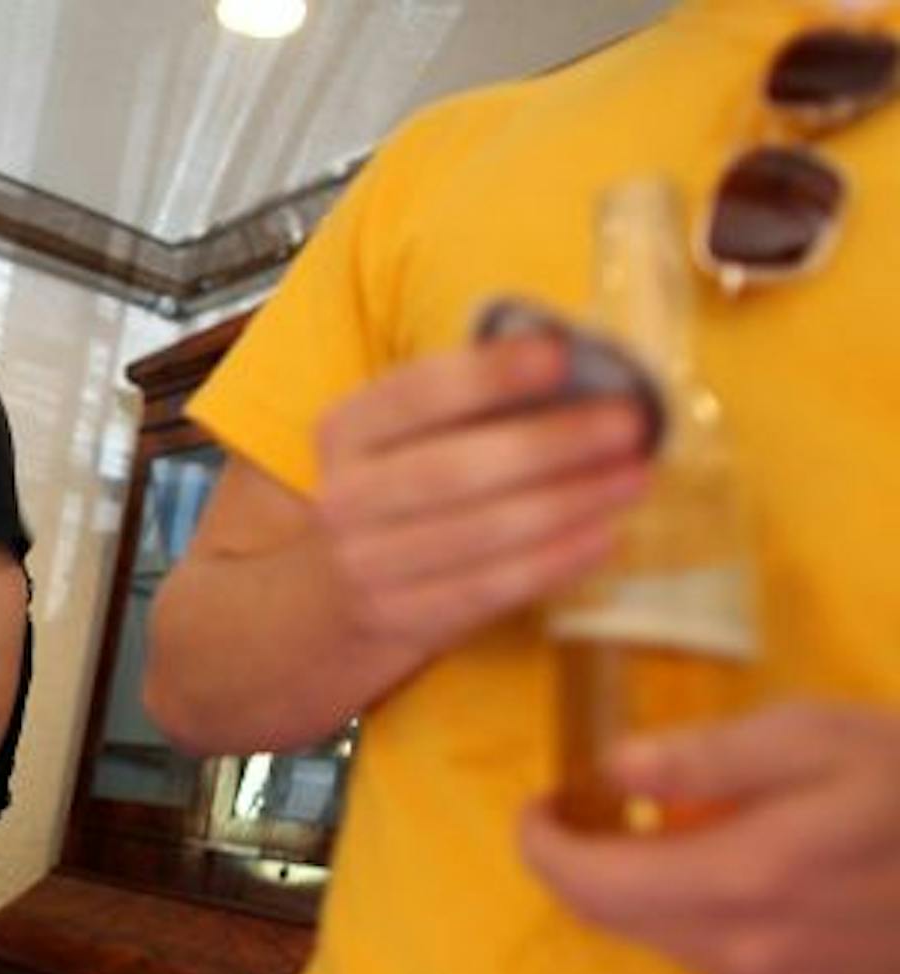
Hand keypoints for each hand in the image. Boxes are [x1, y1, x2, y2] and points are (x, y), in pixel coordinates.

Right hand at [313, 334, 652, 656]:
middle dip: (549, 444)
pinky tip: (606, 537)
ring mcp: (365, 563)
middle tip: (626, 424)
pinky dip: (556, 562)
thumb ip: (474, 409)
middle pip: (452, 469)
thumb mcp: (410, 439)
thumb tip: (582, 378)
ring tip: (633, 478)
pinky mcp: (401, 616)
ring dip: (568, 504)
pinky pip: (490, 588)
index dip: (488, 375)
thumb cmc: (405, 492)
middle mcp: (344, 497)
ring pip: (478, 533)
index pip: (415, 394)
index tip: (559, 355)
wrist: (342, 592)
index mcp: (346, 430)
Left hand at [520, 700, 899, 973]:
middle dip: (579, 865)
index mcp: (741, 878)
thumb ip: (707, 756)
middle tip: (584, 808)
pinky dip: (692, 914)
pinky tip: (732, 866)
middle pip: (610, 919)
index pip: (588, 885)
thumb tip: (614, 765)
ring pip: (657, 940)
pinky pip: (710, 959)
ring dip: (637, 888)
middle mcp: (747, 950)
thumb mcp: (813, 735)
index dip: (542, 846)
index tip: (538, 804)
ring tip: (662, 826)